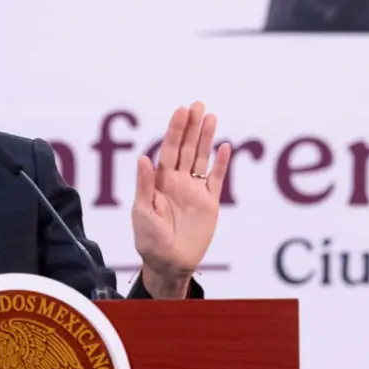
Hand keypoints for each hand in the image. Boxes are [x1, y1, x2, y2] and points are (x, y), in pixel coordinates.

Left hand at [131, 102, 231, 297]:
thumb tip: (143, 157)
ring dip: (207, 138)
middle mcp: (178, 181)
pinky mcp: (209, 204)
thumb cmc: (149, 240)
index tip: (181, 111)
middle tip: (198, 104)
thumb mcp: (142, 212)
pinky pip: (217, 179)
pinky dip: (221, 164)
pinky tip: (225, 147)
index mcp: (160, 181)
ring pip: (202, 158)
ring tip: (212, 116)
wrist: (169, 264)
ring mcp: (195, 191)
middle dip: (192, 126)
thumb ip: (145, 185)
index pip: (169, 149)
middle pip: (187, 148)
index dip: (175, 130)